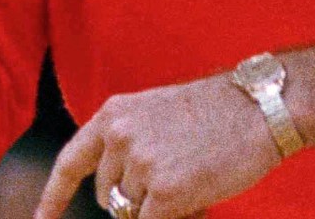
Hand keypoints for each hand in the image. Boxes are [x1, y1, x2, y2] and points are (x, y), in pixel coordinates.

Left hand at [33, 74, 281, 218]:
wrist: (261, 106)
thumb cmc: (218, 112)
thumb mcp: (157, 113)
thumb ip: (128, 142)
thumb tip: (115, 196)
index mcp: (113, 114)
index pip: (70, 161)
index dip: (53, 196)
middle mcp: (118, 137)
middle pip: (108, 196)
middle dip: (136, 199)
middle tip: (178, 175)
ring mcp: (139, 165)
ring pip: (133, 212)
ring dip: (158, 208)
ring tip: (192, 177)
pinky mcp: (164, 193)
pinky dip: (174, 217)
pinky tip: (198, 194)